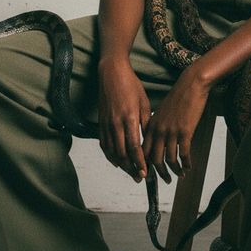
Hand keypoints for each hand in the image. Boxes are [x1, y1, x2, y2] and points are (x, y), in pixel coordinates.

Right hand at [97, 59, 150, 182]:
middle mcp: (116, 123)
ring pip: (112, 151)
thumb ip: (146, 122)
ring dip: (121, 165)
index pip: (134, 147)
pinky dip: (110, 155)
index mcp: (129, 118)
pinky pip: (104, 144)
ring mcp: (106, 123)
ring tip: (130, 172)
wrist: (111, 73)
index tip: (146, 173)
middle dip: (131, 168)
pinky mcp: (100, 122)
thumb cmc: (130, 85)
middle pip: (122, 154)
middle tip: (140, 177)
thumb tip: (150, 140)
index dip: (140, 162)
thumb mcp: (144, 102)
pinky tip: (117, 161)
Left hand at [142, 63, 210, 183]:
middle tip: (165, 180)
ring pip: (169, 159)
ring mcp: (171, 132)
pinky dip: (186, 163)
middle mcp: (158, 130)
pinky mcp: (185, 132)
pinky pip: (184, 154)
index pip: (143, 150)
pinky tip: (189, 167)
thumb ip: (158, 125)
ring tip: (180, 175)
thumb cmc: (179, 96)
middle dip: (159, 173)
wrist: (191, 84)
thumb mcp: (163, 111)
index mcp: (151, 125)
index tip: (149, 174)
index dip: (145, 165)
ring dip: (174, 171)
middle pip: (154, 159)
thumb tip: (157, 139)